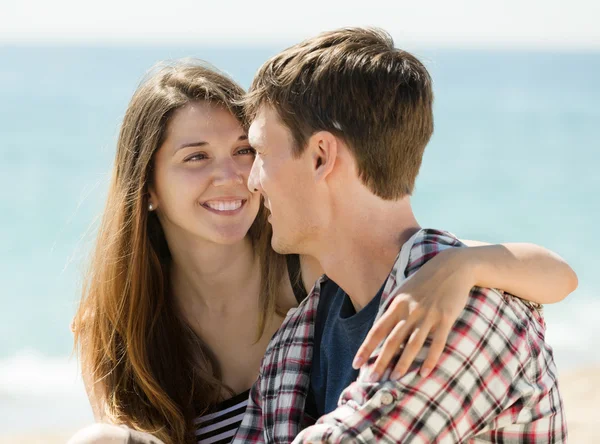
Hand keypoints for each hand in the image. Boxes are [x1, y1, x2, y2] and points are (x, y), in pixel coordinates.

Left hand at [353, 247, 475, 379]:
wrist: (453, 267)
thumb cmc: (426, 281)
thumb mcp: (404, 290)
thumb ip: (393, 308)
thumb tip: (379, 326)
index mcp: (397, 304)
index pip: (377, 330)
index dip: (366, 348)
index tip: (356, 364)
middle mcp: (410, 310)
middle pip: (392, 340)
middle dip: (380, 361)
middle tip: (372, 379)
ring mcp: (428, 315)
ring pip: (413, 344)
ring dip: (403, 363)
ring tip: (394, 379)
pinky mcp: (446, 318)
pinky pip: (437, 343)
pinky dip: (430, 359)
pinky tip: (424, 373)